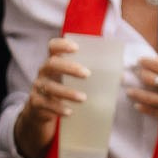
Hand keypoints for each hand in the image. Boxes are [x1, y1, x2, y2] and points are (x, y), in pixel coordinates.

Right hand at [15, 37, 91, 157]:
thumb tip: (121, 76)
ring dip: (67, 92)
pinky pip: (46, 104)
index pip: (53, 47)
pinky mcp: (36, 103)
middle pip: (51, 64)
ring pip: (50, 87)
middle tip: (87, 74)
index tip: (76, 48)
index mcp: (54, 62)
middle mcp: (44, 72)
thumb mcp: (74, 81)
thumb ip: (94, 76)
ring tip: (83, 98)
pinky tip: (70, 112)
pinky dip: (58, 108)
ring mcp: (38, 87)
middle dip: (69, 67)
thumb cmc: (64, 91)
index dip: (62, 45)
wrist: (41, 113)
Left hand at [129, 54, 157, 132]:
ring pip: (148, 97)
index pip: (157, 65)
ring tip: (129, 91)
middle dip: (140, 75)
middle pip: (149, 79)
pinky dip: (144, 109)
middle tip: (136, 73)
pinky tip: (138, 106)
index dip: (146, 62)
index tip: (141, 61)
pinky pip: (155, 112)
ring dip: (136, 93)